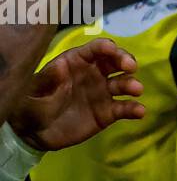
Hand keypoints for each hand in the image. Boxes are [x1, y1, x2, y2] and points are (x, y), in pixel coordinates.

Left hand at [8, 39, 144, 150]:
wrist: (34, 134)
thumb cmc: (32, 105)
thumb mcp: (34, 91)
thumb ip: (47, 80)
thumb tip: (61, 67)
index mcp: (76, 62)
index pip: (95, 49)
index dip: (105, 47)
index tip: (112, 50)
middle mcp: (94, 73)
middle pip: (116, 61)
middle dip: (126, 60)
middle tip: (131, 67)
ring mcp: (102, 92)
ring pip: (123, 83)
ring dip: (132, 84)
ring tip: (136, 90)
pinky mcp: (107, 112)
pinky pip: (123, 108)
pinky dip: (134, 108)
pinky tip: (140, 111)